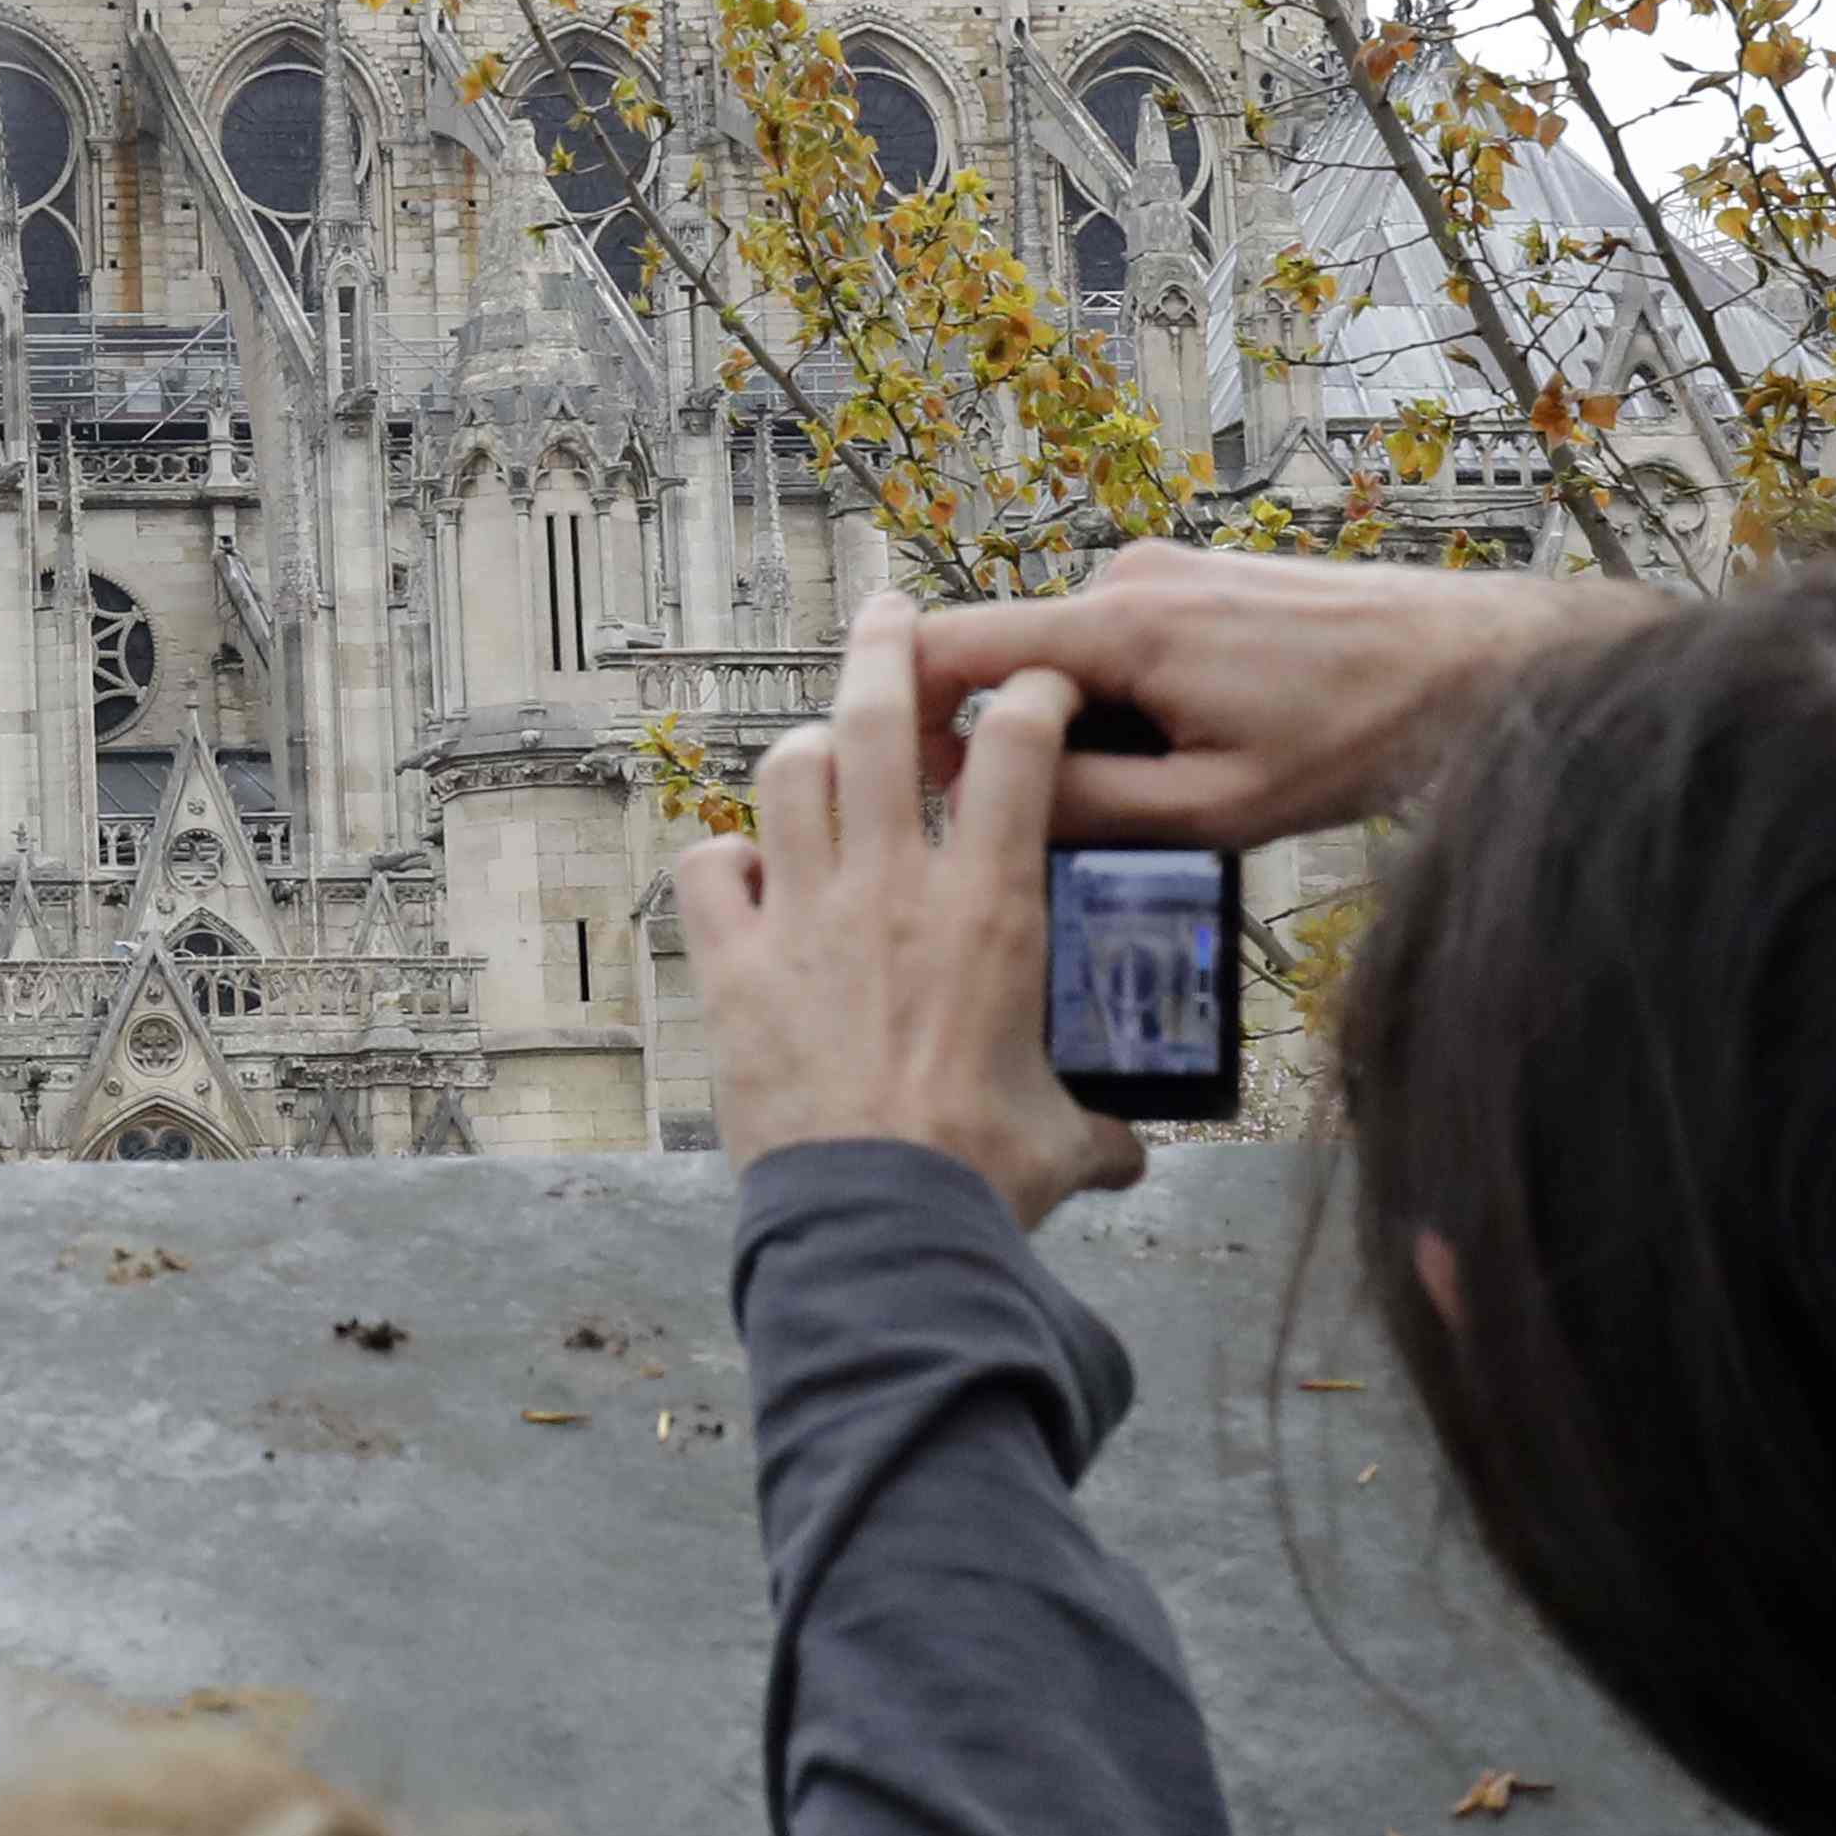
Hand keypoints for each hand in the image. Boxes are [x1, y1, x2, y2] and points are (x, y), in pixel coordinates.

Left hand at [677, 589, 1142, 1223]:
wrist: (878, 1222)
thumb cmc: (979, 1177)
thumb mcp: (1066, 1140)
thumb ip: (1100, 1126)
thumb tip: (1129, 1151)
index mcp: (990, 910)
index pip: (1017, 752)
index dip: (1028, 696)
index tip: (1034, 686)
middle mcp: (892, 888)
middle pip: (882, 720)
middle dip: (887, 648)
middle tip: (892, 613)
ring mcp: (804, 916)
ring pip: (790, 774)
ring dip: (808, 751)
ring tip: (824, 752)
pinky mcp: (733, 965)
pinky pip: (706, 869)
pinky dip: (720, 858)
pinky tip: (741, 872)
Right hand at [905, 541, 1654, 846]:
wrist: (1482, 663)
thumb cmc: (1365, 735)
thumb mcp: (1218, 809)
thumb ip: (1090, 809)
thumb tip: (995, 808)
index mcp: (1118, 626)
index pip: (947, 647)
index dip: (904, 715)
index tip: (913, 784)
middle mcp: (1127, 576)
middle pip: (1012, 667)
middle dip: (1028, 745)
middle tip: (1095, 821)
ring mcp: (1164, 569)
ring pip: (1071, 664)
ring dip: (1093, 728)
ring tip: (1183, 782)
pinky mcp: (1197, 577)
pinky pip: (1122, 645)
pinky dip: (1136, 701)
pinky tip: (1212, 741)